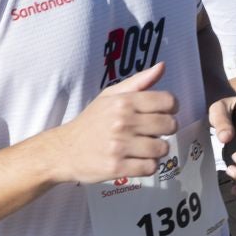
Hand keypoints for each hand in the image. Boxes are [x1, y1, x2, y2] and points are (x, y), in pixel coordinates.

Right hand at [56, 62, 177, 183]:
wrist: (64, 150)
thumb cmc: (91, 123)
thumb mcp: (109, 96)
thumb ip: (139, 82)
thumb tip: (162, 67)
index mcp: (123, 102)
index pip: (167, 101)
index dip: (172, 108)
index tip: (165, 113)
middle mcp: (122, 122)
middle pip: (169, 125)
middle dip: (166, 130)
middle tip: (153, 132)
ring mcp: (120, 146)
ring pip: (162, 149)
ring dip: (157, 150)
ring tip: (145, 147)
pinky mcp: (117, 167)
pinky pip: (150, 168)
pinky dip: (148, 166)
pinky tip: (137, 160)